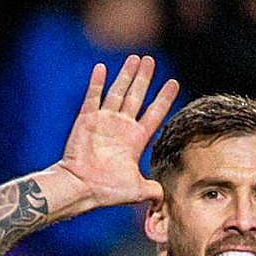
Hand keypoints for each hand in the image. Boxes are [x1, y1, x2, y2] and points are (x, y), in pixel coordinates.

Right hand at [57, 55, 178, 208]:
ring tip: (134, 58)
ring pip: (118, 92)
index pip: (155, 113)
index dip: (164, 98)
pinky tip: (101, 68)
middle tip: (150, 60)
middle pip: (137, 96)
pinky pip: (92, 97)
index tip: (174, 83)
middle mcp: (122, 127)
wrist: (81, 189)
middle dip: (144, 78)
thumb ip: (155, 190)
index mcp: (136, 140)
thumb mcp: (139, 191)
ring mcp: (104, 121)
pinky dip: (97, 82)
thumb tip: (165, 197)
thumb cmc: (107, 191)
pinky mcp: (86, 120)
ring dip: (126, 75)